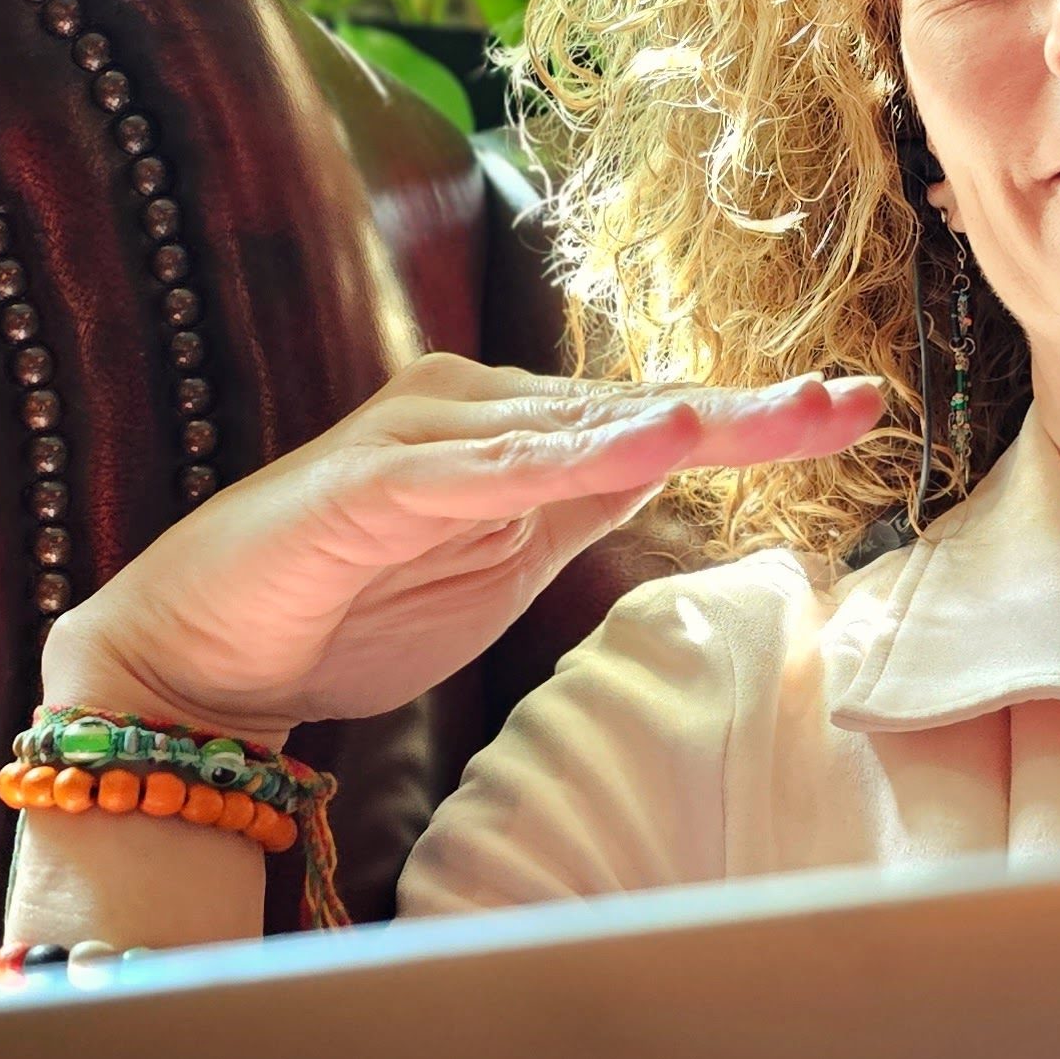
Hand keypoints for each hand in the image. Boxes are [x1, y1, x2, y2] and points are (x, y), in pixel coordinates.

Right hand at [43, 354, 883, 747]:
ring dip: (678, 420)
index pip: (651, 420)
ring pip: (573, 426)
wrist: (202, 656)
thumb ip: (576, 507)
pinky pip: (483, 468)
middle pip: (632, 408)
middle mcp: (472, 411)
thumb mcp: (498, 560)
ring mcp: (420, 437)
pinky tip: (644, 444)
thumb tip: (669, 467)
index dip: (755, 417)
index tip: (858, 409)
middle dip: (749, 409)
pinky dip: (566, 455)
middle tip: (857, 402)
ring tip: (778, 414)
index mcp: (511, 431)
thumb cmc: (350, 606)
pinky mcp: (368, 484)